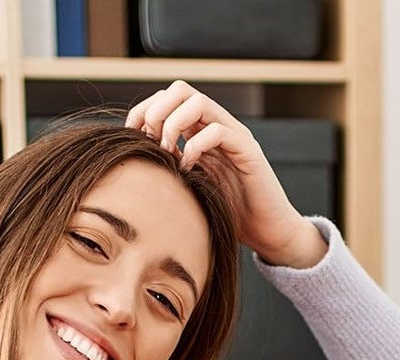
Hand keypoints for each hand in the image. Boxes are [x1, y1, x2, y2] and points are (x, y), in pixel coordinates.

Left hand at [125, 81, 326, 268]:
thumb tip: (134, 164)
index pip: (167, 98)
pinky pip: (217, 131)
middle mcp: (216, 126)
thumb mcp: (189, 189)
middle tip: (150, 143)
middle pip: (180, 89)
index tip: (132, 137)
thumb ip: (169, 171)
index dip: (143, 111)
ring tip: (168, 154)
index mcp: (199, 131)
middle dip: (156, 112)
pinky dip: (195, 146)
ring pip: (198, 102)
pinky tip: (188, 170)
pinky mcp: (247, 150)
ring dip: (174, 125)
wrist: (267, 231)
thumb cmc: (228, 214)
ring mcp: (233, 135)